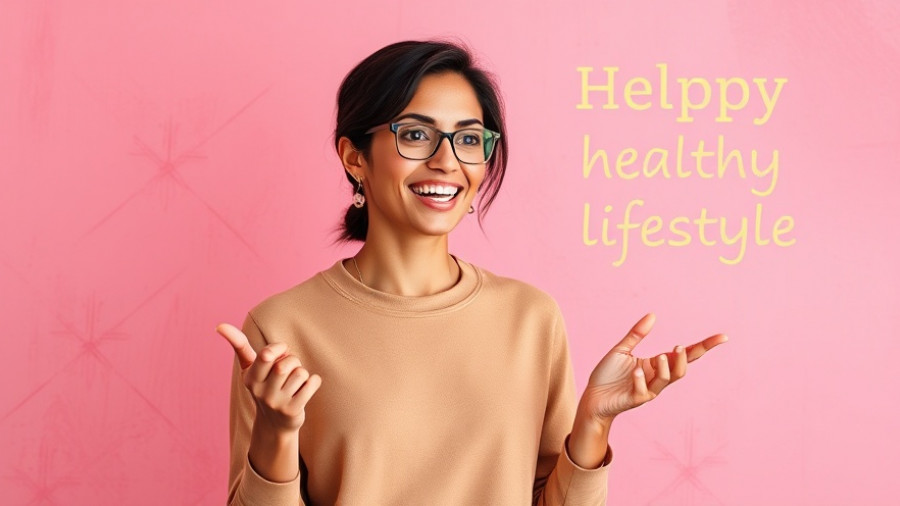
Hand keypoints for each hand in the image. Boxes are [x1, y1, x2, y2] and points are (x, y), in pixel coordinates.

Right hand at [216, 323, 321, 433]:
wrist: (275, 424)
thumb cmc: (265, 385)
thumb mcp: (250, 367)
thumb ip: (239, 344)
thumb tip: (219, 325)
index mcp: (250, 378)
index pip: (266, 355)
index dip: (278, 348)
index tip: (278, 352)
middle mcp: (260, 392)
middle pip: (285, 364)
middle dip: (292, 360)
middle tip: (290, 368)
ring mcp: (276, 403)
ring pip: (300, 373)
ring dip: (303, 373)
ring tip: (295, 382)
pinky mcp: (292, 411)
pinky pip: (311, 384)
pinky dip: (314, 381)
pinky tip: (305, 389)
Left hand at [579, 313, 726, 422]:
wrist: (593, 397)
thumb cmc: (608, 375)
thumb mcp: (622, 350)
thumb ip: (637, 334)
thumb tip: (653, 315)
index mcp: (656, 364)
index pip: (685, 354)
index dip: (704, 346)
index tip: (723, 337)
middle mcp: (656, 377)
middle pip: (681, 369)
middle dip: (685, 359)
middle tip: (679, 347)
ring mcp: (648, 390)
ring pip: (666, 380)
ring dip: (666, 368)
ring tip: (660, 357)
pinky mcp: (635, 400)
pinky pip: (644, 391)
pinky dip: (641, 380)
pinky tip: (635, 372)